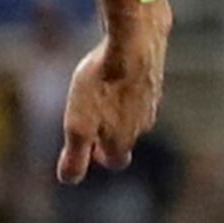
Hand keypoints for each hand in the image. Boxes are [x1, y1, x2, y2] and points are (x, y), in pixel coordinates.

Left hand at [56, 15, 165, 183]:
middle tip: (92, 123)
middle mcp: (143, 124)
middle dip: (109, 137)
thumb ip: (75, 157)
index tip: (88, 149)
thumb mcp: (78, 125)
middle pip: (126, 139)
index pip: (115, 162)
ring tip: (99, 97)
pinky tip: (113, 75)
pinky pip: (139, 91)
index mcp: (124, 140)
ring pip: (134, 115)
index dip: (100, 158)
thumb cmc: (100, 86)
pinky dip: (126, 89)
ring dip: (117, 112)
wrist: (131, 43)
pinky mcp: (154, 78)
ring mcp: (152, 101)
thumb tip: (69, 180)